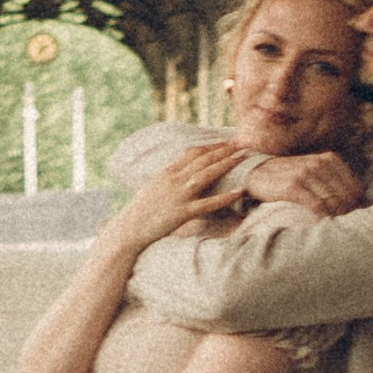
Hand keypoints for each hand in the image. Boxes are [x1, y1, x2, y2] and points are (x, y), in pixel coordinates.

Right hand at [97, 139, 247, 254]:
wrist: (128, 230)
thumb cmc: (139, 212)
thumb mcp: (153, 189)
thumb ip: (168, 180)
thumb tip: (178, 174)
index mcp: (166, 172)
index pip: (193, 153)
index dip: (211, 146)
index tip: (226, 142)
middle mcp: (173, 180)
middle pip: (203, 159)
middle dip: (224, 150)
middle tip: (242, 143)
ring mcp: (178, 195)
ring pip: (207, 175)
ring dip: (227, 164)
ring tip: (243, 157)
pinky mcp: (183, 213)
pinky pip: (208, 204)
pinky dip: (225, 197)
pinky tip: (240, 191)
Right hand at [243, 151, 362, 215]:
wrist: (258, 172)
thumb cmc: (289, 175)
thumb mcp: (313, 168)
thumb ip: (332, 179)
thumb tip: (356, 201)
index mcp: (329, 159)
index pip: (354, 186)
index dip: (357, 204)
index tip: (354, 216)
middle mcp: (319, 164)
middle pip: (345, 195)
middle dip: (348, 213)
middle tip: (346, 226)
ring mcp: (306, 174)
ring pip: (332, 201)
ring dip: (336, 217)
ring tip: (335, 228)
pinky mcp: (293, 186)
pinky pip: (316, 206)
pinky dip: (322, 218)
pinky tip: (322, 225)